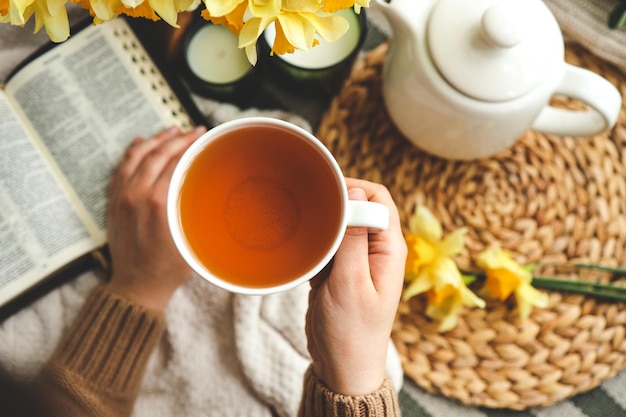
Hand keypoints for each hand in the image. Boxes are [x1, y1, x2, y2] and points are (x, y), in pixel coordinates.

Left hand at [105, 125, 206, 310]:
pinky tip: (141, 142)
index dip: (190, 145)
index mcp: (158, 203)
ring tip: (171, 130)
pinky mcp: (113, 202)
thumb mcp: (190, 236)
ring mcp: (121, 197)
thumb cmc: (168, 267)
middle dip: (177, 137)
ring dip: (155, 139)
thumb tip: (207, 184)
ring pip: (136, 156)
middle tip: (193, 131)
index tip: (202, 136)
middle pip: (157, 154)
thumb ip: (195, 208)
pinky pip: (120, 168)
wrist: (136, 285)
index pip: (175, 161)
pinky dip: (132, 152)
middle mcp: (136, 195)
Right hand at [305, 178, 406, 395]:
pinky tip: (303, 250)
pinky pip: (329, 244)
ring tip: (303, 229)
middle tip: (310, 209)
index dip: (355, 188)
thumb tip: (356, 193)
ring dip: (323, 224)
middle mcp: (377, 250)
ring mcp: (357, 260)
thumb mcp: (350, 283)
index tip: (327, 194)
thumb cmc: (350, 331)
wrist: (341, 367)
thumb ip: (354, 238)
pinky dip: (316, 243)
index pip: (379, 198)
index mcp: (389, 249)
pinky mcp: (340, 271)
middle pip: (359, 206)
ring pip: (342, 224)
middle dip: (335, 203)